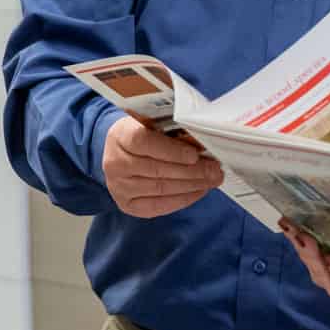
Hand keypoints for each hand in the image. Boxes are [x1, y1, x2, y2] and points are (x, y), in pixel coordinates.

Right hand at [102, 115, 223, 218]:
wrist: (117, 152)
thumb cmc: (141, 134)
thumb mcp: (152, 123)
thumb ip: (172, 131)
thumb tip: (202, 145)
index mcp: (120, 136)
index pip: (144, 142)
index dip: (171, 150)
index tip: (195, 155)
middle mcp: (115, 163)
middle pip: (156, 169)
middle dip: (192, 171)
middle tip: (214, 170)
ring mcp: (119, 187)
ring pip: (160, 189)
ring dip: (191, 186)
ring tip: (211, 180)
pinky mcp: (127, 205)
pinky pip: (159, 206)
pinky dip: (183, 199)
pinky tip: (199, 191)